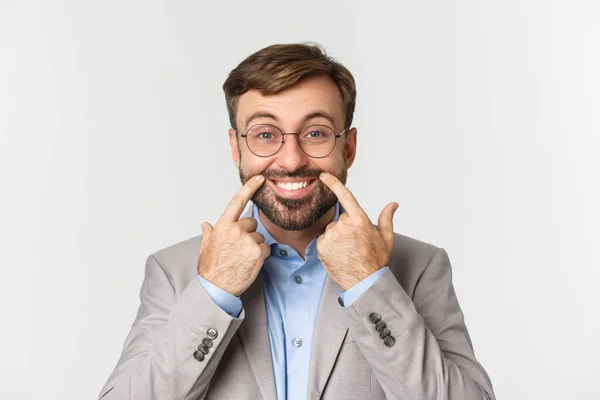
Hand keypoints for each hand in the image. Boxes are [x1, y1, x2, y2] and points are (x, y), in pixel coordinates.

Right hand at [198, 175, 270, 296]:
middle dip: (249, 234)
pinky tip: (250, 263)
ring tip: (243, 258)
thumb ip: (208, 233)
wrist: (216, 288)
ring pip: (260, 238)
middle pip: (252, 223)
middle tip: (239, 250)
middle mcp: (235, 230)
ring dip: (255, 247)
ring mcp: (247, 241)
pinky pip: (266, 249)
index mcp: (223, 226)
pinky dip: (261, 256)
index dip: (249, 188)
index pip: (237, 201)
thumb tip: (205, 224)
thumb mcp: (205, 247)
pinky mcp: (258, 252)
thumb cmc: (211, 268)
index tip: (259, 179)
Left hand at [316, 172, 397, 290]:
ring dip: (337, 238)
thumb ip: (387, 218)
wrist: (365, 281)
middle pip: (340, 220)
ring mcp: (331, 236)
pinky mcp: (322, 246)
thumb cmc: (377, 260)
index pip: (345, 196)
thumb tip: (393, 204)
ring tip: (348, 252)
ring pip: (331, 231)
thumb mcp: (386, 238)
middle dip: (346, 229)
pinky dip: (329, 247)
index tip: (323, 175)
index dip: (333, 183)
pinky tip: (339, 256)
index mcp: (360, 219)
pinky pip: (324, 242)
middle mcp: (344, 225)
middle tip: (355, 244)